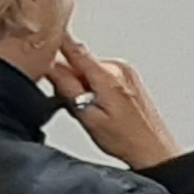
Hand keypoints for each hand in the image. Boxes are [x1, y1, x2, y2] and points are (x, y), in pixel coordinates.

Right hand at [54, 36, 184, 172]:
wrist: (154, 150)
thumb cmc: (127, 140)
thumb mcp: (88, 117)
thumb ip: (67, 87)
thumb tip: (50, 66)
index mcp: (108, 74)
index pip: (73, 48)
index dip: (54, 44)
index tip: (39, 43)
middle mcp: (119, 68)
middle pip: (79, 61)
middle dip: (69, 78)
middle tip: (72, 103)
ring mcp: (126, 72)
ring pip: (89, 69)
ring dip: (82, 85)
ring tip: (92, 110)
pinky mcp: (130, 78)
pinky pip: (102, 75)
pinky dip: (95, 87)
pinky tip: (102, 108)